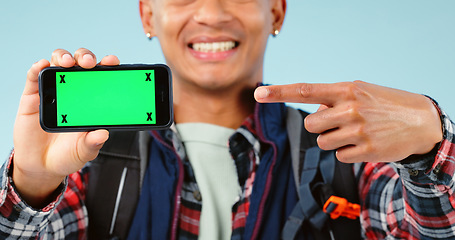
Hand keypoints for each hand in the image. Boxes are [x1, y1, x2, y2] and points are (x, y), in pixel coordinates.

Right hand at [13, 48, 119, 206]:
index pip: (102, 76)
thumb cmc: (68, 154)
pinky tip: (42, 65)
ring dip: (64, 57)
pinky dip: (38, 67)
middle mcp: (75, 90)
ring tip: (67, 63)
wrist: (42, 165)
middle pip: (81, 63)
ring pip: (58, 63)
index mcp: (92, 100)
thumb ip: (93, 142)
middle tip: (89, 63)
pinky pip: (34, 76)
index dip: (108, 66)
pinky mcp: (33, 95)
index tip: (113, 62)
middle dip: (86, 57)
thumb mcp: (85, 150)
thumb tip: (103, 134)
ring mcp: (54, 91)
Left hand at [254, 81, 442, 162]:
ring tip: (355, 132)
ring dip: (334, 139)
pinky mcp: (366, 150)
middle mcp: (350, 108)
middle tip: (340, 122)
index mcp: (346, 89)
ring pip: (322, 142)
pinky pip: (339, 155)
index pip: (305, 90)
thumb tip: (313, 110)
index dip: (279, 92)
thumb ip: (333, 98)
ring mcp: (358, 130)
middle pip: (310, 124)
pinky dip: (348, 152)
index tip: (258, 92)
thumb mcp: (361, 91)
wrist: (421, 121)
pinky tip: (365, 143)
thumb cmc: (384, 104)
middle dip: (320, 126)